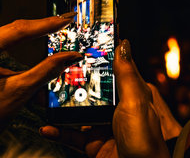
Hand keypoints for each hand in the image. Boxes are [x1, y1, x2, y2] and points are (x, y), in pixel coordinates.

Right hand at [40, 40, 178, 157]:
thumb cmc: (146, 142)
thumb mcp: (135, 102)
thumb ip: (126, 74)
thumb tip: (123, 44)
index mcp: (132, 94)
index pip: (112, 69)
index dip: (97, 57)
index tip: (78, 45)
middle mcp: (118, 109)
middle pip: (91, 90)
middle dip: (72, 82)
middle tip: (51, 71)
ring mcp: (105, 127)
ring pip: (78, 112)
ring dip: (60, 106)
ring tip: (43, 97)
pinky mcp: (95, 145)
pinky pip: (72, 135)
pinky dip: (58, 131)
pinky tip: (47, 127)